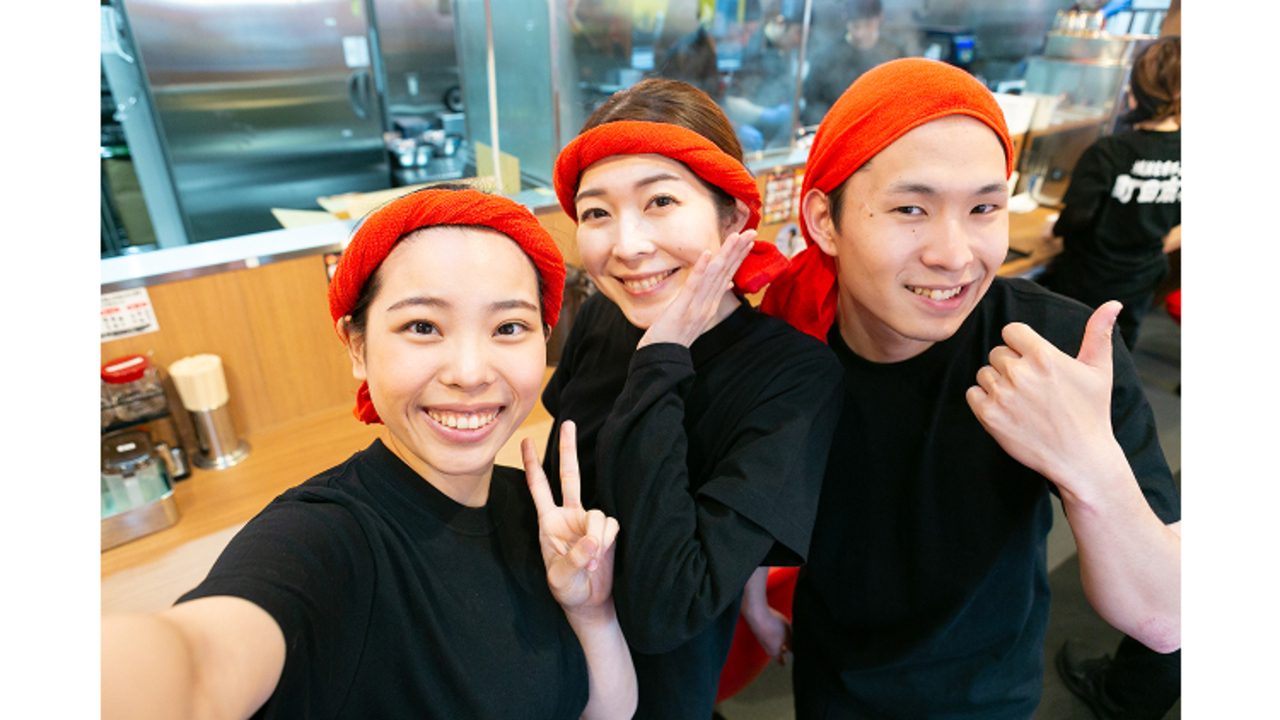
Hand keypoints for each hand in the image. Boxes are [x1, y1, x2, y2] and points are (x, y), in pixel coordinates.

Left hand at [523, 421, 619, 617]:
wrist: (588, 602)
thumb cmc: (567, 590)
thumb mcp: (561, 578)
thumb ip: (576, 557)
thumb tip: (593, 539)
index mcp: (548, 523)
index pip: (539, 487)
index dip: (532, 465)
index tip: (525, 441)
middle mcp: (568, 516)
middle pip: (569, 475)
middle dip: (568, 449)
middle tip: (567, 423)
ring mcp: (588, 522)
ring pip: (597, 513)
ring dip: (597, 538)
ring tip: (592, 563)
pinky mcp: (607, 531)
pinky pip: (611, 525)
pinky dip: (607, 542)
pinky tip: (602, 559)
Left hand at [637, 229, 755, 348]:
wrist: (662, 359)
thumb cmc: (674, 337)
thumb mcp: (696, 317)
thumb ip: (710, 299)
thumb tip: (726, 284)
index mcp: (710, 304)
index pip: (727, 276)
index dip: (738, 257)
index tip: (748, 240)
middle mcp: (707, 304)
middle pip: (726, 273)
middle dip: (739, 251)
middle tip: (752, 232)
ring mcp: (696, 307)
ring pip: (714, 276)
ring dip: (726, 255)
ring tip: (736, 237)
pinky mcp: (682, 309)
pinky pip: (693, 286)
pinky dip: (701, 269)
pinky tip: (708, 254)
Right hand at [745, 606, 791, 664]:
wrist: (757, 614)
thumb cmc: (774, 626)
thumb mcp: (788, 635)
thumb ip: (791, 643)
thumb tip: (793, 649)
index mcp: (774, 651)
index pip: (779, 660)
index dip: (782, 661)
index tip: (784, 663)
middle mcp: (766, 646)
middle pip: (773, 651)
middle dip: (780, 650)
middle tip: (785, 649)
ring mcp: (760, 637)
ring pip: (769, 642)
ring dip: (775, 641)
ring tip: (781, 636)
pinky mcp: (757, 629)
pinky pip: (765, 634)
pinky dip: (770, 633)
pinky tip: (773, 627)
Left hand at [965, 302, 1126, 495]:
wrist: (1080, 457)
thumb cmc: (1091, 412)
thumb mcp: (1099, 370)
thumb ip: (1099, 333)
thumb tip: (1113, 303)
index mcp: (1044, 356)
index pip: (1011, 331)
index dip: (1020, 343)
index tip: (1031, 359)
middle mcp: (1020, 373)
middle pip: (997, 352)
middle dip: (1010, 365)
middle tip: (1031, 386)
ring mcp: (1003, 395)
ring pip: (984, 373)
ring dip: (997, 383)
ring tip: (1021, 400)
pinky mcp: (989, 416)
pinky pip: (972, 393)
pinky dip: (983, 400)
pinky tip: (1006, 409)